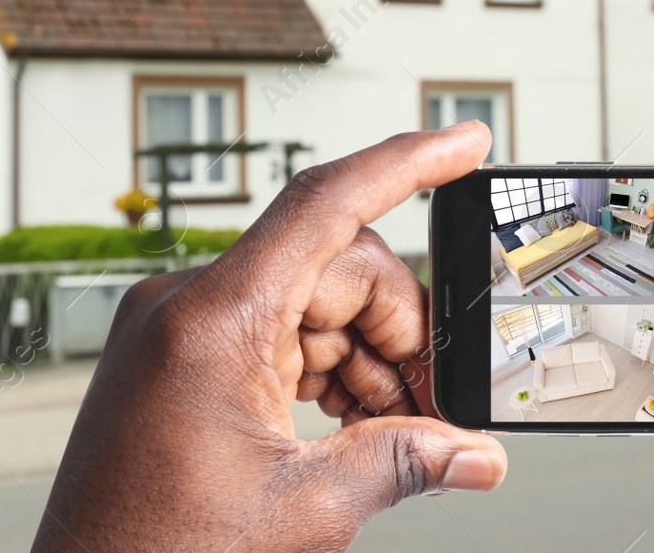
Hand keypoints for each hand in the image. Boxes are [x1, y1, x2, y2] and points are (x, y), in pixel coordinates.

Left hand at [31, 123, 507, 552]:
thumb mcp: (303, 510)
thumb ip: (401, 462)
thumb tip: (473, 452)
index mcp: (213, 319)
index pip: (324, 203)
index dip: (406, 164)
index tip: (463, 142)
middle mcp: (189, 305)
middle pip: (335, 268)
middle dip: (398, 330)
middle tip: (436, 405)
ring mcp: (181, 329)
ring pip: (312, 302)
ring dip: (366, 358)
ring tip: (395, 430)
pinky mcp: (181, 357)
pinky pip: (276, 332)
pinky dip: (325, 369)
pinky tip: (352, 421)